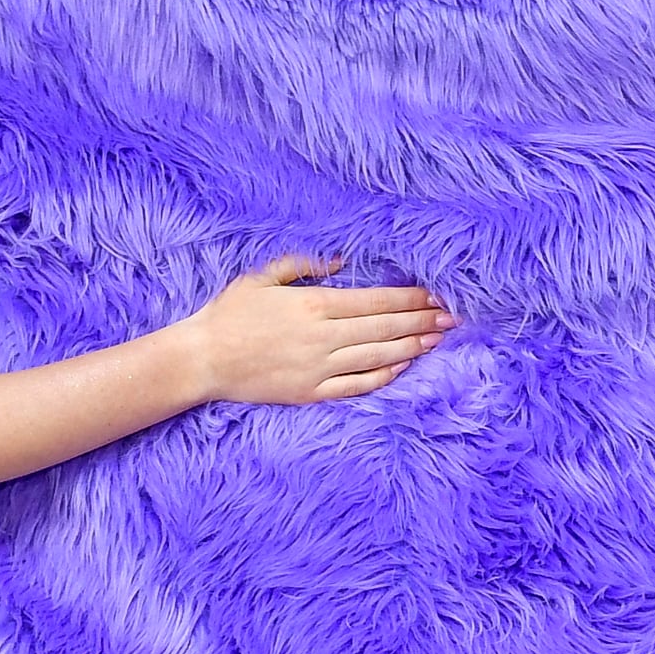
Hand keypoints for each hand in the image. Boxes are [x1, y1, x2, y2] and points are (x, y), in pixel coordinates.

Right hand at [181, 255, 452, 404]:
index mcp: (313, 305)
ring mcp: (318, 368)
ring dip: (411, 347)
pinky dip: (384, 376)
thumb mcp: (262, 277)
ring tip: (438, 339)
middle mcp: (322, 337)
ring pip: (377, 357)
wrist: (202, 360)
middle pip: (383, 328)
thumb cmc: (229, 314)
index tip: (434, 295)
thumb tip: (342, 260)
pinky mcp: (310, 393)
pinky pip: (357, 386)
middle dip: (420, 321)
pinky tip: (404, 367)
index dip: (408, 298)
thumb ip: (304, 265)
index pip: (374, 301)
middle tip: (452, 317)